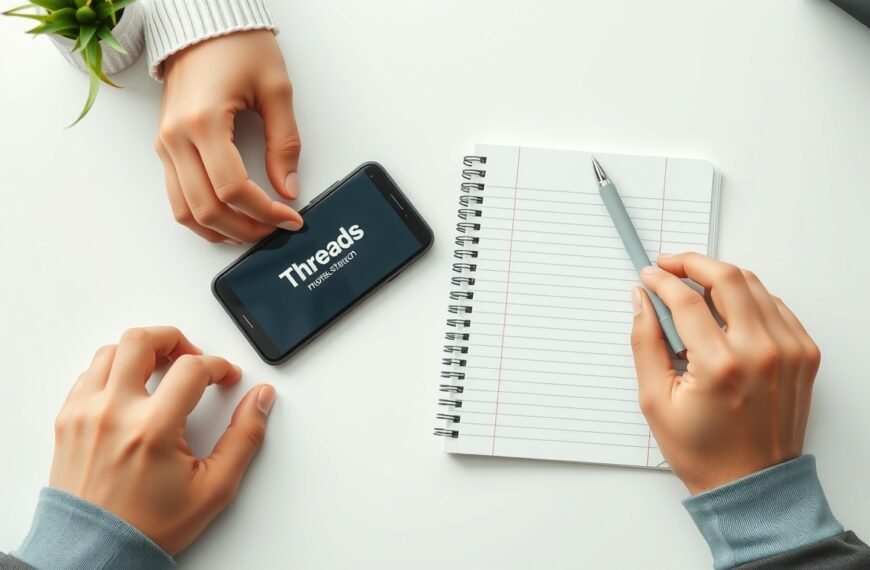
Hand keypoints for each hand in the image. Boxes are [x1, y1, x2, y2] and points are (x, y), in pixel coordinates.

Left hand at [50, 327, 276, 554]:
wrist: (95, 552)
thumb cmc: (149, 526)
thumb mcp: (214, 488)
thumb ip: (244, 438)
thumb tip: (260, 400)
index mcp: (152, 428)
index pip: (193, 368)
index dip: (218, 366)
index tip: (225, 378)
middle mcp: (114, 413)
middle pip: (141, 340)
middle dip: (174, 338)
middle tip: (190, 356)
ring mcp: (85, 414)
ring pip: (110, 351)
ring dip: (141, 353)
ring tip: (161, 370)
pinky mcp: (68, 421)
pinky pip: (88, 375)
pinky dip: (113, 372)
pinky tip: (131, 389)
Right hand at [156, 30, 302, 243]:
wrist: (203, 22)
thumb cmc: (236, 45)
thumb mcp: (276, 90)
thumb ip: (285, 143)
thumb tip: (288, 188)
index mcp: (203, 122)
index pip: (233, 189)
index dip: (266, 212)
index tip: (291, 217)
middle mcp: (176, 138)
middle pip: (207, 209)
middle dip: (246, 229)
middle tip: (276, 229)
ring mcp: (166, 144)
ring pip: (185, 211)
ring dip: (221, 230)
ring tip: (254, 229)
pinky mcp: (166, 146)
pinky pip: (178, 196)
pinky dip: (203, 216)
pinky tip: (230, 218)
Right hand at [630, 254, 820, 494]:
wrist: (752, 484)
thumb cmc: (702, 450)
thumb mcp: (654, 400)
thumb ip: (645, 342)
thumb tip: (640, 299)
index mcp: (720, 364)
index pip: (685, 299)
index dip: (660, 281)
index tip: (647, 276)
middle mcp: (761, 351)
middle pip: (726, 277)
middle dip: (692, 262)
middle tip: (669, 265)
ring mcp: (789, 350)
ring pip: (753, 285)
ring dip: (720, 277)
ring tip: (694, 287)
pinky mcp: (804, 354)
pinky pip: (775, 306)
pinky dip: (748, 298)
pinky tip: (726, 310)